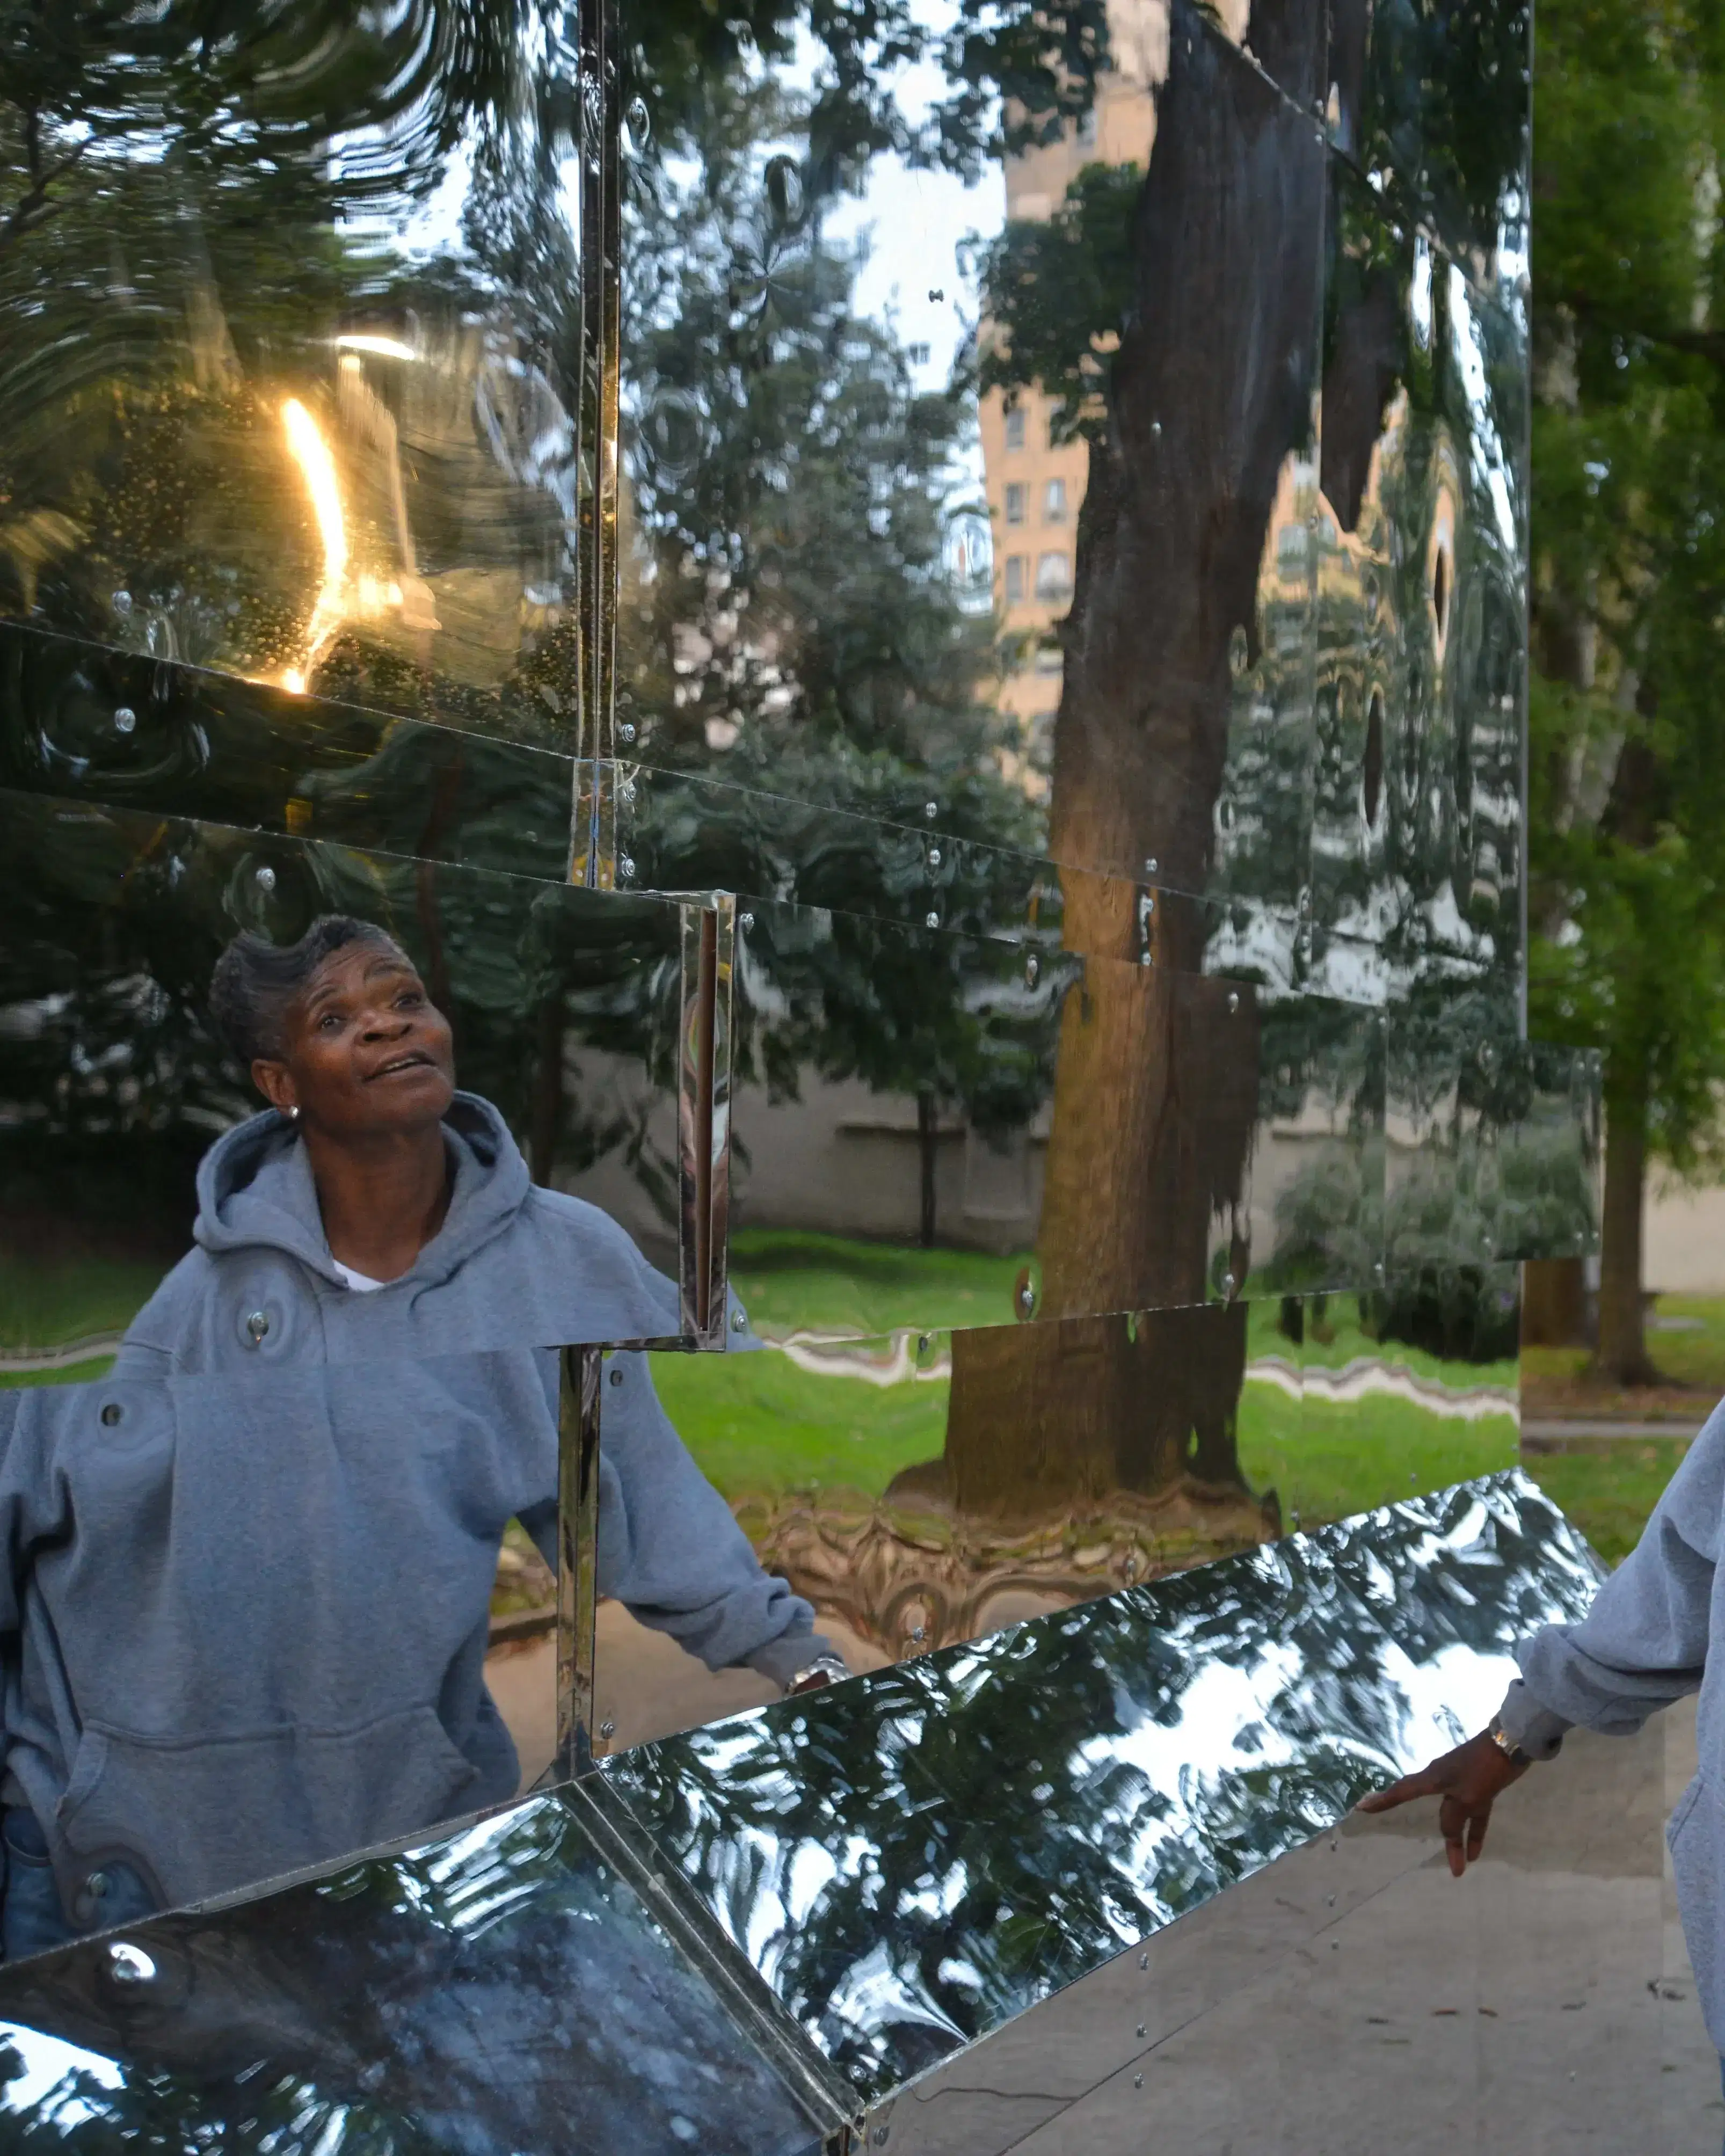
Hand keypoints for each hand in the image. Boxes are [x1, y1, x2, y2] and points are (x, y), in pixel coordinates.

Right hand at [1355, 1731, 1527, 1876]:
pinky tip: (1476, 1853)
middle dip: (1437, 1837)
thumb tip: (1447, 1835)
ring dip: (1457, 1843)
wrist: (1510, 1746)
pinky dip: (1474, 1833)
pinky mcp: (1479, 1789)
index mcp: (1432, 1779)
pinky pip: (1473, 1817)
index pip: (1401, 1792)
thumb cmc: (1482, 1770)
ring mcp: (1461, 1785)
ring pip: (1455, 1819)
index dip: (1382, 1801)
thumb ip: (1453, 1818)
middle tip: (1426, 1854)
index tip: (1361, 1807)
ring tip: (1458, 1869)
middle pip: (1435, 1813)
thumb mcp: (1466, 1798)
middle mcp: (1442, 1782)